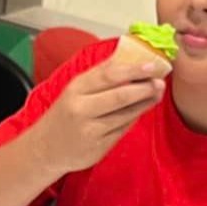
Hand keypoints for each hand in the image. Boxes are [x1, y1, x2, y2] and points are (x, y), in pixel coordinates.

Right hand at [29, 59, 166, 174]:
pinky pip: (122, 129)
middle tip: (161, 81)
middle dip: (144, 87)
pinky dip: (134, 118)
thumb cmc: (65, 114)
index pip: (110, 75)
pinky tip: (142, 109)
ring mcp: (90, 130)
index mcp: (76, 89)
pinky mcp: (98, 147)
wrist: (46, 148)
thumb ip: (101, 75)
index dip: (134, 69)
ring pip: (125, 114)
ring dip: (145, 103)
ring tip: (157, 93)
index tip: (153, 64)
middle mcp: (81, 109)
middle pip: (120, 95)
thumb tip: (130, 57)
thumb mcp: (76, 90)